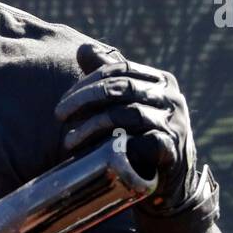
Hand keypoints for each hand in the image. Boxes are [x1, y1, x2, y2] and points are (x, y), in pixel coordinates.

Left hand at [54, 43, 200, 214]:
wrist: (170, 184)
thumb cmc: (142, 139)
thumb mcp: (126, 105)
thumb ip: (108, 77)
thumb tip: (84, 48)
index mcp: (160, 81)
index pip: (120, 69)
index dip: (88, 82)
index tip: (63, 103)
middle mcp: (171, 98)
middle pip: (121, 87)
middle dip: (84, 99)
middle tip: (58, 115)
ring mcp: (174, 122)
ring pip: (127, 114)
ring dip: (92, 126)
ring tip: (68, 141)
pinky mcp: (172, 148)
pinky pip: (141, 141)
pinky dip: (115, 144)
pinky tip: (96, 153)